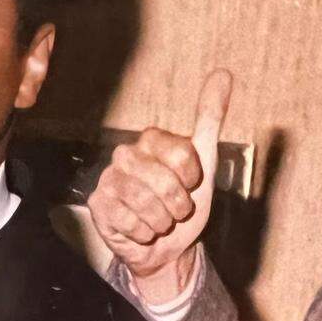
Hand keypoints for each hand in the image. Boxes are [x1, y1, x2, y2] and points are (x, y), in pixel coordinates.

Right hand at [87, 68, 231, 302]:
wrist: (166, 247)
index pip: (183, 154)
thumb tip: (223, 73)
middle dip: (178, 204)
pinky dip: (144, 232)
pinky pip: (129, 220)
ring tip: (160, 220)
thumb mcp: (205, 163)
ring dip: (162, 221)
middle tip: (175, 209)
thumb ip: (210, 119)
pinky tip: (141, 229)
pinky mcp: (98, 204)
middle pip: (165, 181)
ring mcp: (109, 178)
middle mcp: (126, 154)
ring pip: (146, 202)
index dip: (192, 179)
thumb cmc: (183, 204)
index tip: (190, 185)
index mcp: (152, 140)